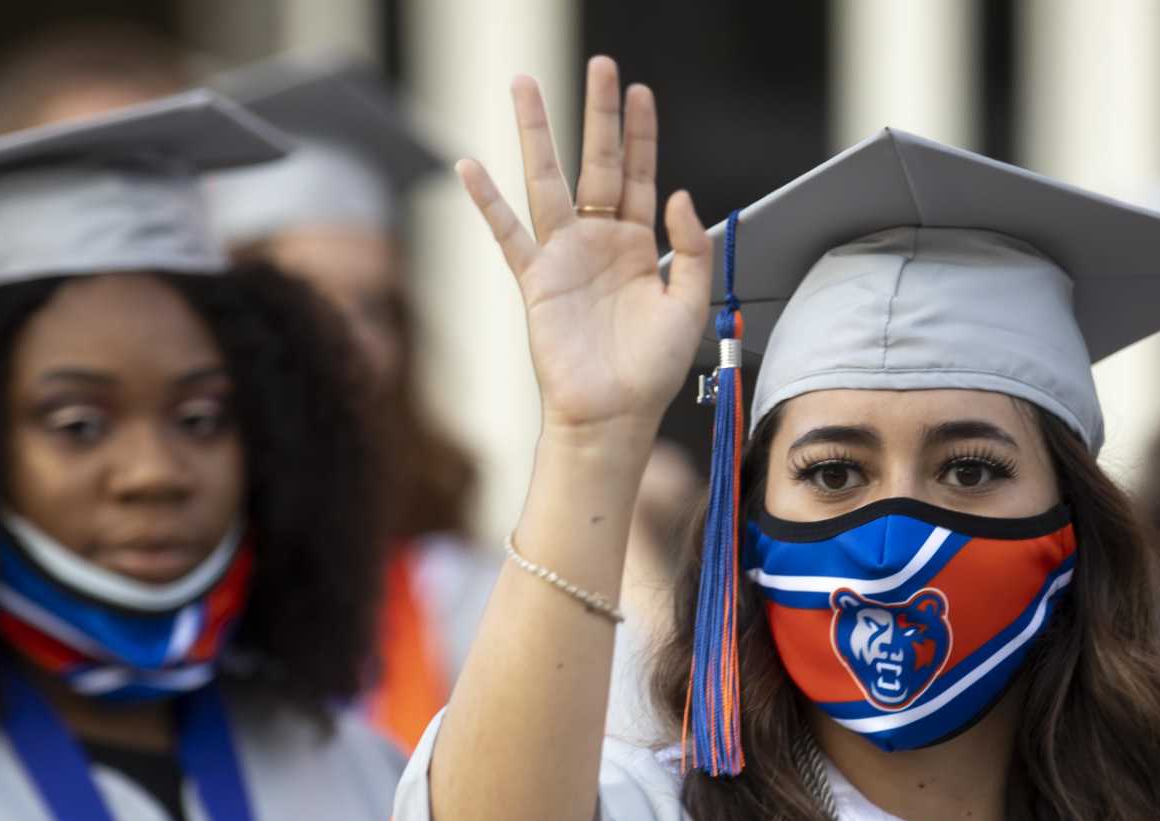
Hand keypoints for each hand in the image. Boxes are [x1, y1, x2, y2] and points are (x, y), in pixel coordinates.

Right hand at [457, 57, 712, 451]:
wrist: (613, 415)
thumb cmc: (651, 370)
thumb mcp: (689, 306)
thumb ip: (691, 250)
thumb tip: (677, 193)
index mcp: (639, 245)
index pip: (640, 174)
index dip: (641, 134)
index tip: (641, 92)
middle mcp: (599, 241)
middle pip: (598, 162)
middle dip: (598, 114)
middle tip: (600, 66)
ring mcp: (564, 256)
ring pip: (547, 180)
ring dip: (537, 133)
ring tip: (524, 86)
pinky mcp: (535, 280)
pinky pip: (507, 233)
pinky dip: (487, 201)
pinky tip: (468, 166)